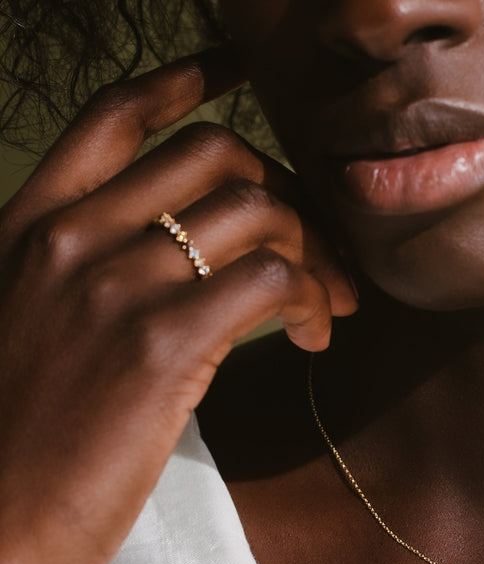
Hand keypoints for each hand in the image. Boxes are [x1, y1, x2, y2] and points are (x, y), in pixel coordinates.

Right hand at [0, 47, 356, 563]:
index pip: (115, 116)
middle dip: (290, 196)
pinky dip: (315, 299)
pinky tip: (316, 336)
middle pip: (217, 156)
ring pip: (257, 212)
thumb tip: (185, 270)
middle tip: (323, 253)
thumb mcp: (34, 334)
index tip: (240, 74)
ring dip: (318, 253)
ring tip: (334, 305)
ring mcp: (112, 285)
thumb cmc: (16, 450)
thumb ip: (91, 282)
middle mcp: (68, 237)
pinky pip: (274, 280)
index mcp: (29, 227)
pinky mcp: (159, 343)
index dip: (188, 81)